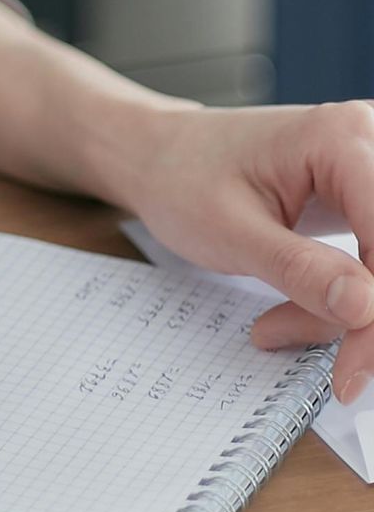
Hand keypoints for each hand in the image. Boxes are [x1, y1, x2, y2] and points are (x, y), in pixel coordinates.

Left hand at [113, 97, 373, 402]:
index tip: (352, 373)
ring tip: (277, 325)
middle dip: (364, 319)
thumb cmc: (181, 178)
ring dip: (346, 315)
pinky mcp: (364, 202)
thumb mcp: (232, 232)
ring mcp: (369, 173)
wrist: (158, 157)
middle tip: (334, 367)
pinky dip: (341, 301)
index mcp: (340, 139)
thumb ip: (300, 271)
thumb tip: (369, 307)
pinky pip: (372, 265)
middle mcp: (367, 144)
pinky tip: (293, 312)